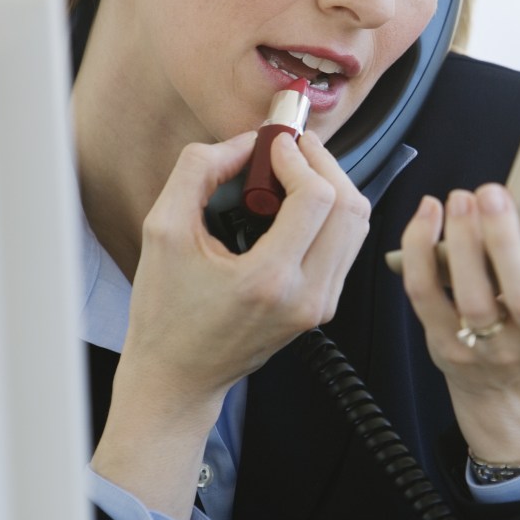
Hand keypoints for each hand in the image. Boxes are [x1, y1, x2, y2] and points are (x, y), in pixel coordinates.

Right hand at [91, 128, 369, 519]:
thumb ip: (197, 172)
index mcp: (268, 280)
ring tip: (292, 172)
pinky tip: (296, 203)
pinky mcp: (323, 306)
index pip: (317, 198)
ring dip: (330, 186)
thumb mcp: (162, 231)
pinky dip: (330, 213)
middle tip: (291, 148)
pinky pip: (347, 245)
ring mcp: (321, 305)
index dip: (299, 158)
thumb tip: (244, 142)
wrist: (179, 376)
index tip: (274, 145)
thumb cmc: (165, 313)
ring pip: (357, 225)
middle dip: (323, 164)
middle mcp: (306, 296)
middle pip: (350, 207)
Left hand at [398, 183, 519, 463]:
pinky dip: (420, 252)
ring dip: (462, 245)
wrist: (512, 387)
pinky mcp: (445, 341)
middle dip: (505, 241)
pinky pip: (425, 296)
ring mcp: (488, 346)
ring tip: (460, 198)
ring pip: (472, 300)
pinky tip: (428, 212)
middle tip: (492, 191)